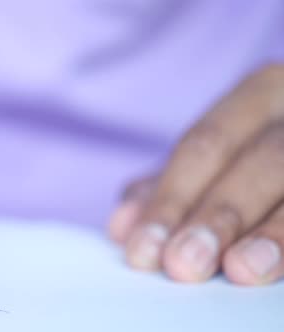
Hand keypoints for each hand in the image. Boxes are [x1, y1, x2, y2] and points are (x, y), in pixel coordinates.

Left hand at [109, 64, 283, 284]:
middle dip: (217, 216)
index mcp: (262, 93)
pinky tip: (278, 271)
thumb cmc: (262, 148)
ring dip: (273, 234)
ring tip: (240, 270)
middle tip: (182, 265)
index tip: (142, 251)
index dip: (171, 200)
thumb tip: (121, 226)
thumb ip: (171, 186)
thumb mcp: (219, 156)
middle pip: (257, 162)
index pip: (205, 146)